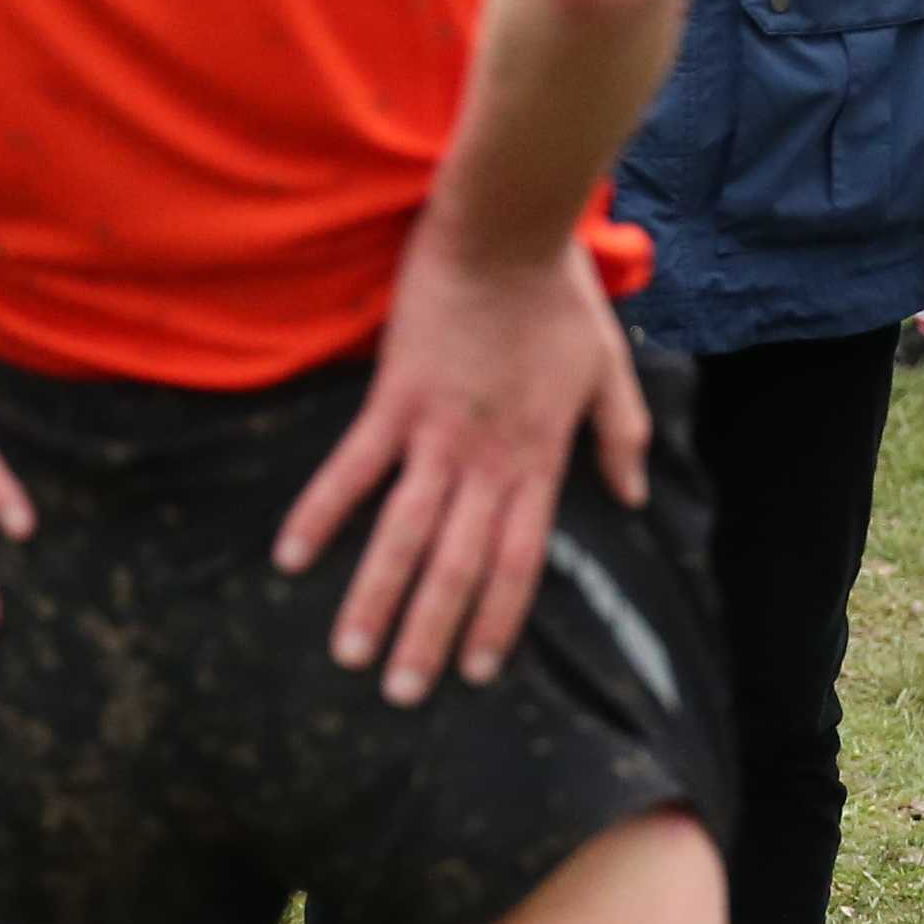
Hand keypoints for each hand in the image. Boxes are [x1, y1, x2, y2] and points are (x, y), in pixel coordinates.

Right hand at [275, 223, 647, 706]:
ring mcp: (438, 434)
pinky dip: (322, 512)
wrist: (509, 229)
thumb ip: (621, 438)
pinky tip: (293, 558)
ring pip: (404, 535)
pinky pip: (353, 468)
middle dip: (430, 636)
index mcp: (539, 462)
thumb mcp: (610, 369)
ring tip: (350, 654)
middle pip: (457, 567)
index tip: (476, 672)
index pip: (517, 562)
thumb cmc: (561, 296)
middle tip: (404, 694)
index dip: (496, 620)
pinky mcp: (395, 399)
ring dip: (376, 599)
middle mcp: (488, 462)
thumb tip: (630, 499)